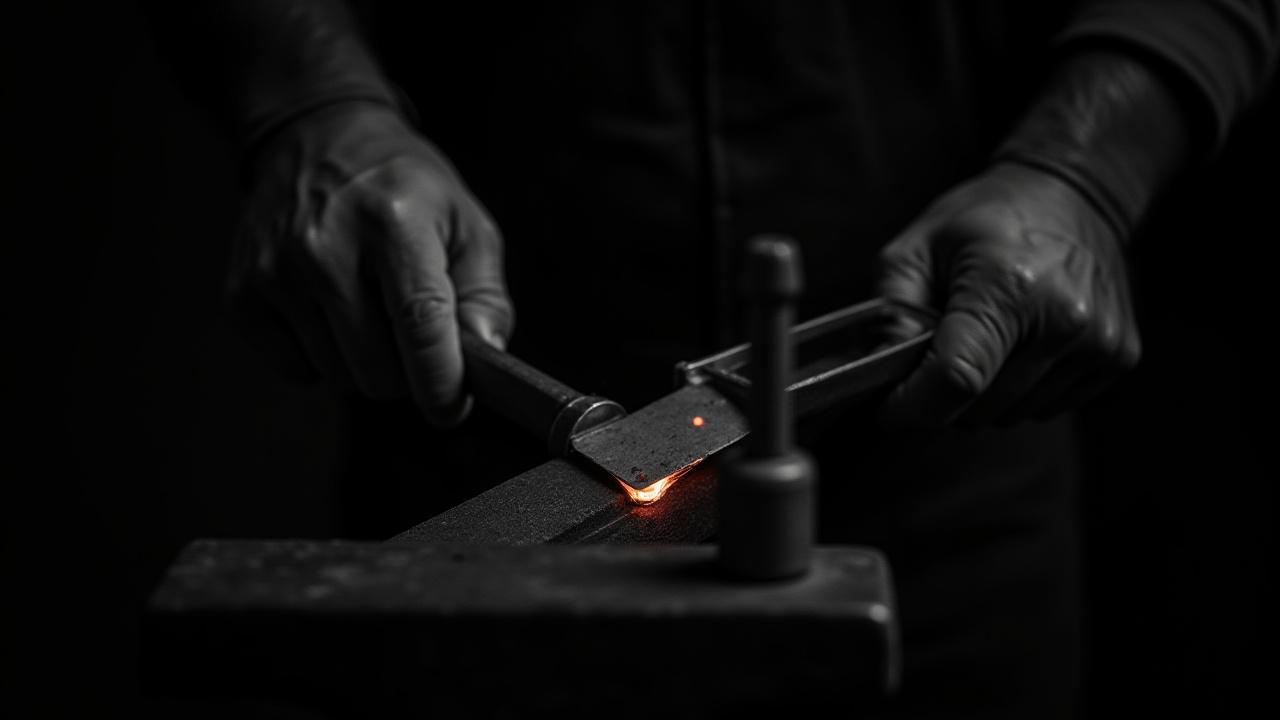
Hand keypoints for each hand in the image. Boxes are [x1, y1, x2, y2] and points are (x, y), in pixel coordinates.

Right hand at [230, 101, 512, 426]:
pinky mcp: (241, 294)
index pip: (420, 324)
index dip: (440, 381)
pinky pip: (296, 370)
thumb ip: (485, 296)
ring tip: (367, 305)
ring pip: (339, 376)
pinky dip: (320, 357)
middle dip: (406, 369)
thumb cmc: (403, 187)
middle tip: (410, 330)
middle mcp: (325, 246)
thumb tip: (483, 359)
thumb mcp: (465, 223)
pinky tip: (328, 309)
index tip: (451, 408)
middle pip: (378, 368)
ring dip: (364, 361)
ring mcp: (275, 271)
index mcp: (393, 222)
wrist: (317, 136)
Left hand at [876, 163, 1140, 426]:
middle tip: (939, 348)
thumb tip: (874, 371)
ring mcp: (1099, 342)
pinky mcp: (1117, 357)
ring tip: (986, 337)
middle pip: (981, 407)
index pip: (957, 378)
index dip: (913, 406)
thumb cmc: (988, 218)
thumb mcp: (917, 246)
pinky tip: (1020, 343)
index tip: (889, 407)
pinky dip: (1020, 390)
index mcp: (1008, 285)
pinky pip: (1046, 407)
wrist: (1074, 194)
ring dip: (984, 393)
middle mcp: (1063, 319)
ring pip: (1011, 415)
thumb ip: (889, 312)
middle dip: (944, 393)